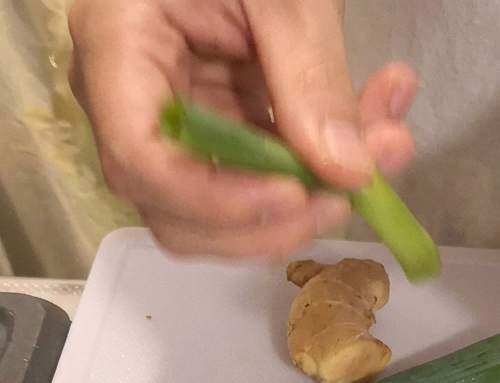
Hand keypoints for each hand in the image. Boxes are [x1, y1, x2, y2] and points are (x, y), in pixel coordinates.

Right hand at [67, 0, 416, 257]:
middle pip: (177, 211)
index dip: (217, 198)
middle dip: (270, 221)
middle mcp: (129, 99)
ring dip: (308, 202)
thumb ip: (311, 76)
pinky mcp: (219, 127)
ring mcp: (174, 120)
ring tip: (382, 148)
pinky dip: (322, 169)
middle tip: (350, 191)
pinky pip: (264, 180)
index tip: (294, 196)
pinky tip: (375, 127)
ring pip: (224, 213)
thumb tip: (348, 170)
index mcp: (117, 43)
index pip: (140, 157)